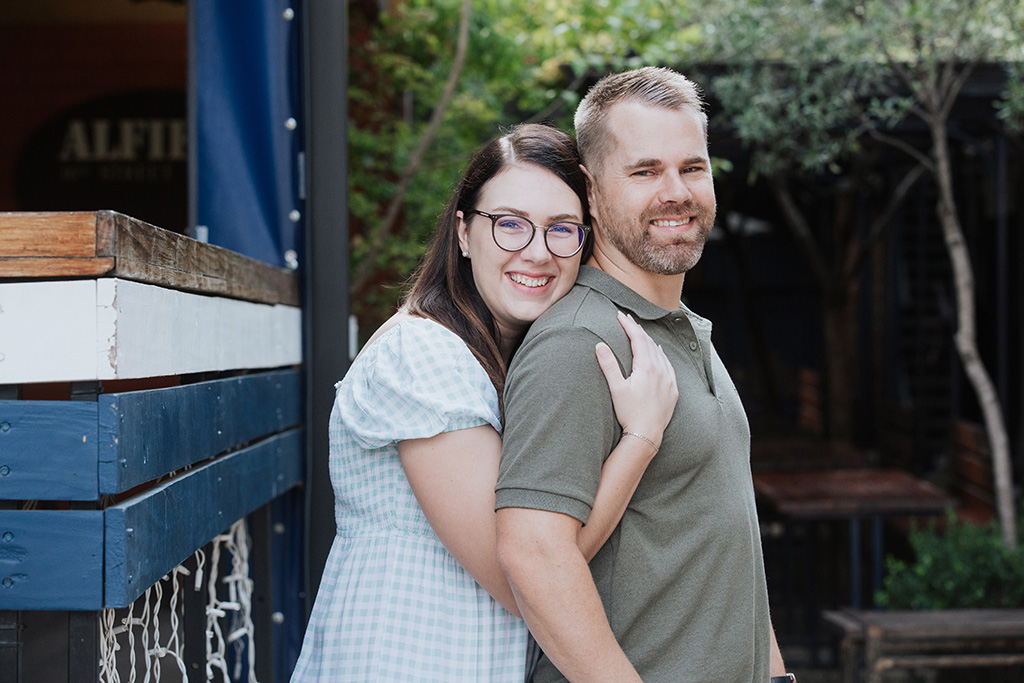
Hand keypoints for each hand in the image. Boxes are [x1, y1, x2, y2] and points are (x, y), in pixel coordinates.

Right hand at [595, 311, 677, 446]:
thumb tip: (600, 345)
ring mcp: (669, 380)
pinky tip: (659, 353)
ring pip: (660, 353)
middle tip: (628, 320)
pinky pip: (669, 365)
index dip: (629, 325)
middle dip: (638, 330)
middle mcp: (660, 370)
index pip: (637, 338)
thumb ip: (609, 365)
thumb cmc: (629, 413)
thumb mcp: (616, 388)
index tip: (620, 315)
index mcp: (646, 367)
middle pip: (649, 343)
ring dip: (650, 341)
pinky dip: (662, 355)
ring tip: (641, 334)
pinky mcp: (673, 390)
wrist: (647, 434)